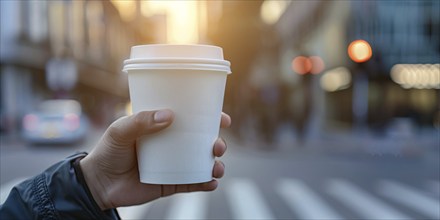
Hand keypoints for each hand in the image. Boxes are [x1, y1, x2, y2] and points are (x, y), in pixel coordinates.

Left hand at [80, 110, 230, 209]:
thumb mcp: (120, 131)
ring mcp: (173, 165)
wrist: (98, 183)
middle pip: (203, 142)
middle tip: (216, 145)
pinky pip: (192, 184)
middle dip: (217, 143)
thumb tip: (169, 115)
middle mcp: (173, 146)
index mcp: (164, 128)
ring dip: (216, 164)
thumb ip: (141, 121)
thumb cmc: (108, 151)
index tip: (222, 118)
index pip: (191, 120)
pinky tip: (212, 182)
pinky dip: (206, 183)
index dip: (210, 118)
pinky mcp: (170, 184)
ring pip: (202, 163)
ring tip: (216, 167)